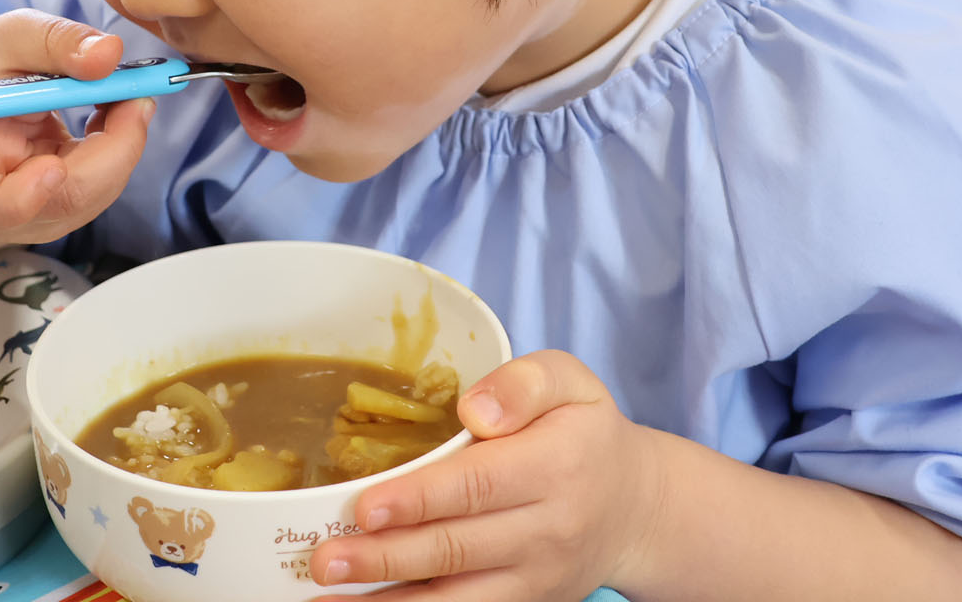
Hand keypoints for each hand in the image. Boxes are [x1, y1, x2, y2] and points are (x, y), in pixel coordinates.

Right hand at [0, 9, 153, 246]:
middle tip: (137, 96)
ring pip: (93, 195)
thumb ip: (55, 42)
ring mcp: (31, 215)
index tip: (54, 164)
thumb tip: (109, 54)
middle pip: (63, 202)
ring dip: (122, 144)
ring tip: (120, 92)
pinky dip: (119, 147)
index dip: (23, 196)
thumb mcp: (8, 38)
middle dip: (114, 149)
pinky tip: (112, 112)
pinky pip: (101, 185)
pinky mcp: (61, 206)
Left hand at [310, 351, 661, 601]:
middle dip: (385, 557)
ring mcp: (537, 577)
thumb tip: (473, 409)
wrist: (636, 508)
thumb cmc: (586, 432)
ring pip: (457, 598)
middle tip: (325, 558)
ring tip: (328, 597)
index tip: (366, 506)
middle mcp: (548, 528)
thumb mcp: (571, 381)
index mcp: (557, 464)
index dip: (419, 499)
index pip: (478, 485)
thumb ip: (522, 383)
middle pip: (458, 547)